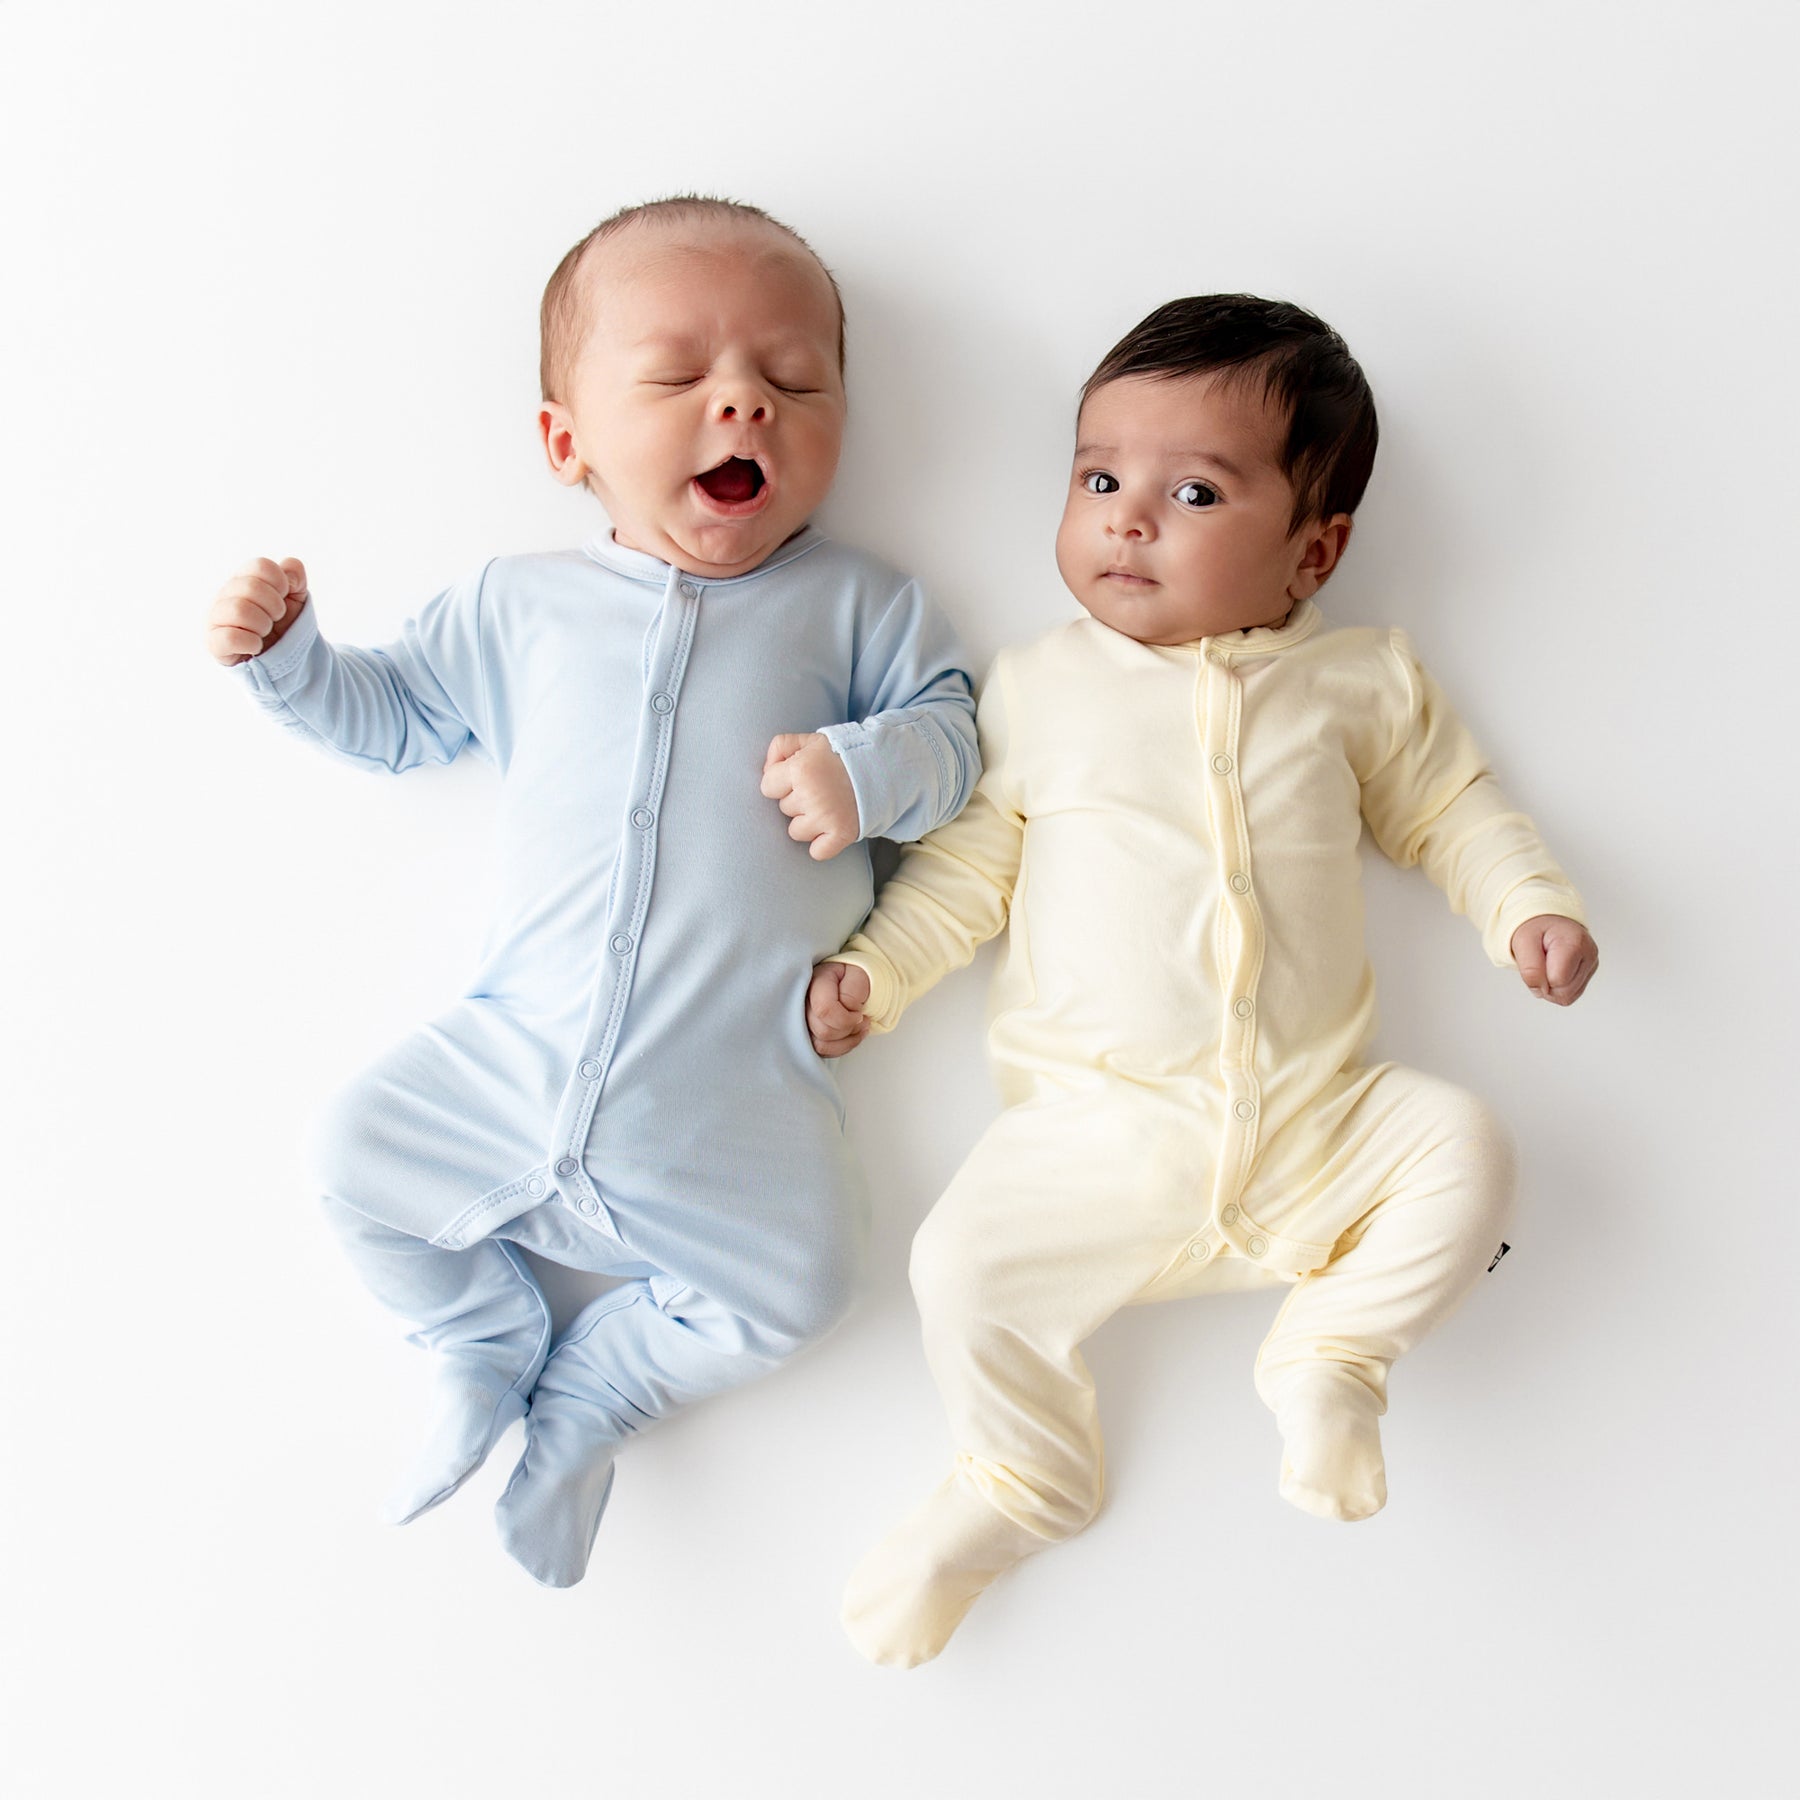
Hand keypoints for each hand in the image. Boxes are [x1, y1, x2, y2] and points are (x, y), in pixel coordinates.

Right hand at [206, 556, 308, 665]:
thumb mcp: (295, 597)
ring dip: (262, 624)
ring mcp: (216, 617)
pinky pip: (230, 637)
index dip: (281, 583)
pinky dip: (251, 643)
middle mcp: (226, 594)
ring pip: (239, 610)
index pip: (261, 566)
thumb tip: (289, 567)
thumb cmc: (281, 624)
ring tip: (264, 632)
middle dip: (274, 606)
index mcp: (244, 578)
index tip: (284, 597)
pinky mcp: (214, 642)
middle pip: (251, 586)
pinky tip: (256, 646)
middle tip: (275, 618)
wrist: (277, 658)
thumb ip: (294, 576)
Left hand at [761, 732, 859, 860]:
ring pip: (796, 831)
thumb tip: (767, 769)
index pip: (767, 787)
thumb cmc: (841, 754)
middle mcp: (811, 794)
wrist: (881, 766)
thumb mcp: (810, 740)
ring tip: (827, 806)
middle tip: (820, 789)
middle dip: (797, 800)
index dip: (781, 783)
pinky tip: (831, 828)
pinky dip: (822, 845)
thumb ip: (781, 746)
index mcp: (800, 769)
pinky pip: (817, 852)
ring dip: (808, 822)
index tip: (800, 778)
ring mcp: (826, 817)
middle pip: (784, 809)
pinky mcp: (841, 834)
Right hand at [807, 961, 871, 1056]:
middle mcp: (801, 1002)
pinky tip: (851, 1035)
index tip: (859, 1014)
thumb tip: (848, 1012)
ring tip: (858, 1027)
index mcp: (814, 982)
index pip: (824, 1010)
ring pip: (821, 1046)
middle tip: (861, 1018)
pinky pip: (822, 1052)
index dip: (847, 1018)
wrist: (847, 978)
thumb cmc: (852, 976)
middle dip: (849, 1029)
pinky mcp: (806, 1033)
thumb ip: (852, 992)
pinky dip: (842, 1047)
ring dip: (846, 1040)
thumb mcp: (858, 975)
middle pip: (823, 1031)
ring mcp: (800, 1019)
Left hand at [1510, 915, 1597, 1005]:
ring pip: (1567, 997)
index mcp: (1575, 942)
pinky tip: (1553, 971)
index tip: (1536, 958)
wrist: (1547, 922)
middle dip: (1544, 984)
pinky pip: (1569, 996)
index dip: (1539, 976)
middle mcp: (1589, 954)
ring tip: (1546, 966)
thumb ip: (1529, 968)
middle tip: (1540, 963)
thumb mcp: (1522, 942)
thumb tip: (1542, 991)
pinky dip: (1556, 988)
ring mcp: (1591, 965)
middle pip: (1563, 993)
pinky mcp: (1589, 974)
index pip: (1557, 980)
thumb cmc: (1536, 929)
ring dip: (1549, 987)